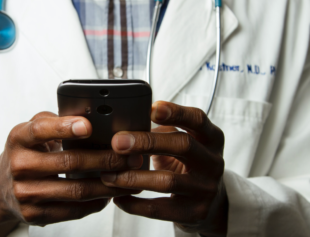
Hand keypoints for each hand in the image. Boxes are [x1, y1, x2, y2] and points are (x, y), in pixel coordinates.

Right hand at [0, 112, 142, 236]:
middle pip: (69, 162)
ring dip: (108, 184)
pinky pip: (73, 210)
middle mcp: (20, 165)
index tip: (88, 126)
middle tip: (130, 157)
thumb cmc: (25, 152)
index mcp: (19, 138)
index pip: (41, 130)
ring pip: (76, 190)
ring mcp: (26, 193)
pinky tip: (109, 194)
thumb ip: (55, 122)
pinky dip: (96, 202)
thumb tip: (91, 118)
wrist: (0, 187)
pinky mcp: (34, 214)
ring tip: (129, 177)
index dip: (65, 127)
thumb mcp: (31, 131)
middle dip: (106, 159)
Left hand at [101, 101, 227, 236]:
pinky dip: (135, 204)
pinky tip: (118, 198)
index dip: (176, 112)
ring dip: (133, 177)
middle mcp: (213, 162)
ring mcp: (206, 189)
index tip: (151, 109)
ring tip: (109, 175)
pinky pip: (160, 209)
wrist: (212, 201)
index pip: (197, 119)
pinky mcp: (195, 213)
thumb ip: (163, 132)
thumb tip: (125, 126)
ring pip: (168, 181)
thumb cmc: (188, 163)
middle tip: (117, 142)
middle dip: (147, 142)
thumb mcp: (184, 143)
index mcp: (211, 138)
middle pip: (183, 145)